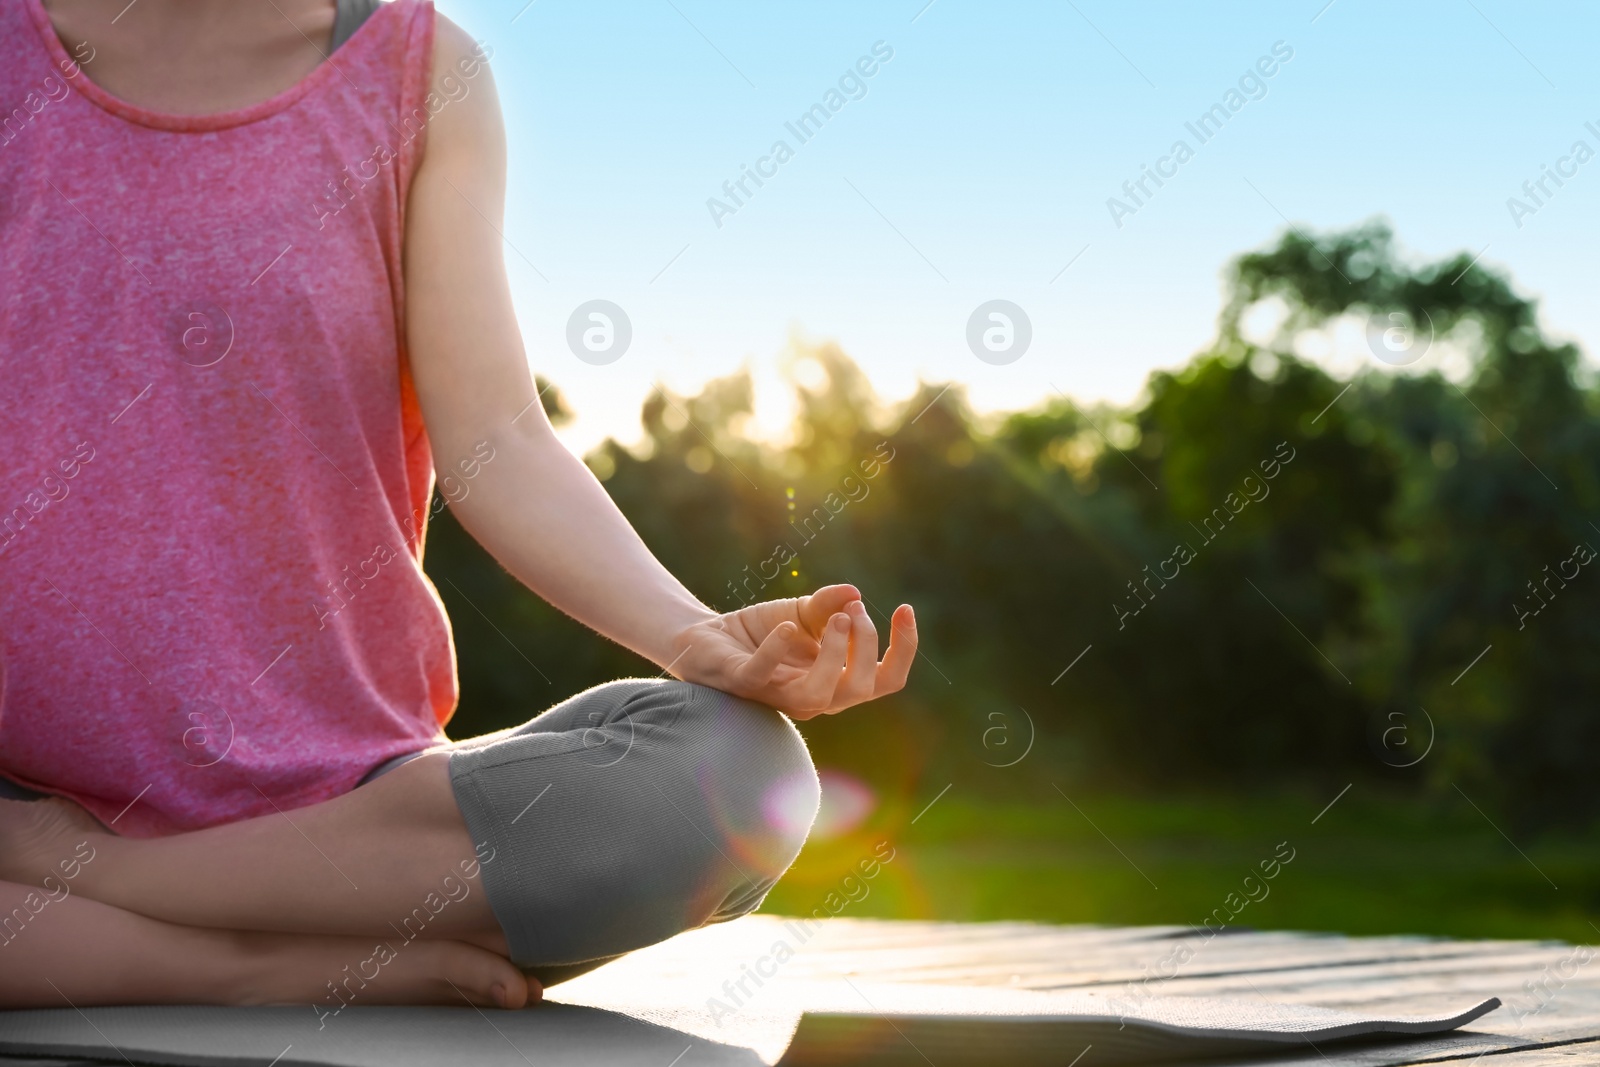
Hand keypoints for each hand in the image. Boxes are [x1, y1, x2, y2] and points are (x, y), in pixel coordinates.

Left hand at [668, 585, 916, 719]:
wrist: (708, 637)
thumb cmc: (763, 632)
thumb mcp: (803, 612)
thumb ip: (829, 605)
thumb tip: (854, 593)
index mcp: (837, 681)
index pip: (886, 679)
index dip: (904, 648)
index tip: (906, 609)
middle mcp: (815, 696)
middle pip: (862, 689)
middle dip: (866, 645)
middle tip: (853, 610)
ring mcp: (779, 695)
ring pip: (820, 695)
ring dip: (835, 654)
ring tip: (837, 618)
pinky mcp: (743, 684)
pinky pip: (762, 676)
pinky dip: (777, 651)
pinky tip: (788, 626)